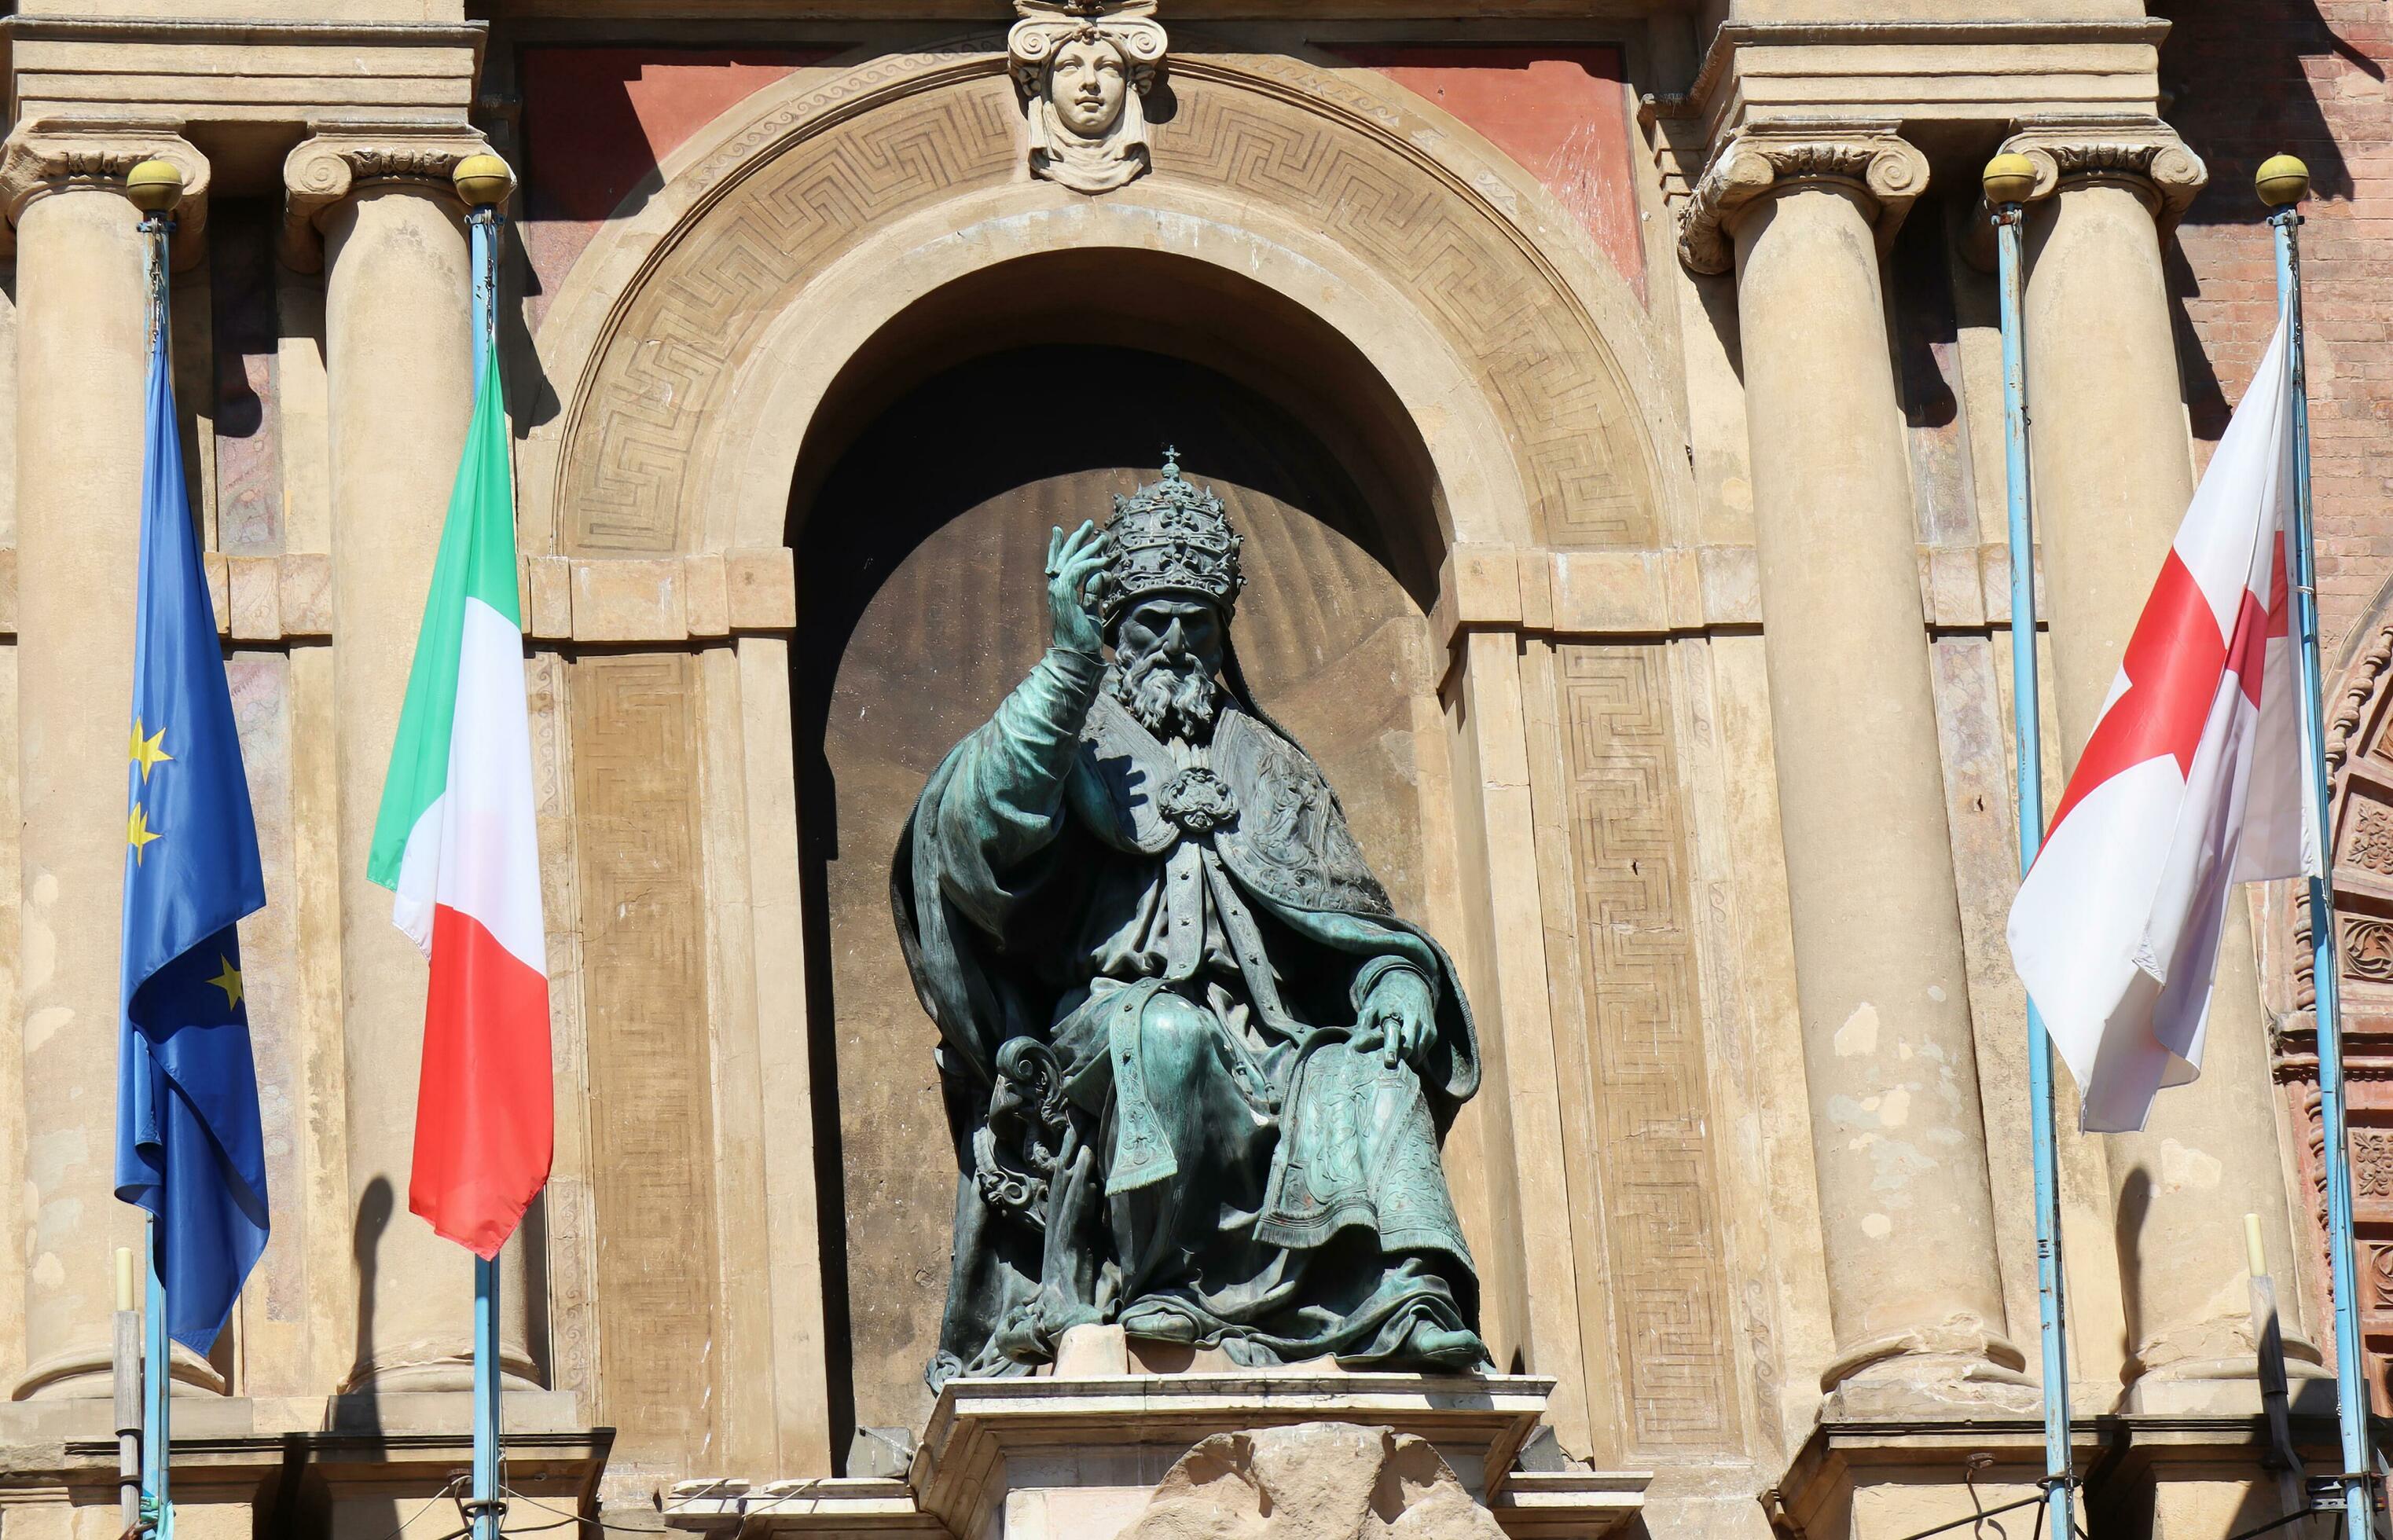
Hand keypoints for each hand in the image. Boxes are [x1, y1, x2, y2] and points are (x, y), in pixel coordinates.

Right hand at [1046, 521, 1108, 656]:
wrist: (1077, 658)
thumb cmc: (1084, 640)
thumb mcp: (1091, 613)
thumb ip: (1093, 594)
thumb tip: (1100, 576)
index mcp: (1061, 594)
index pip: (1059, 565)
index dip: (1060, 547)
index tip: (1061, 531)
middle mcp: (1056, 591)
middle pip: (1064, 558)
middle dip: (1076, 539)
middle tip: (1088, 523)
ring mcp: (1057, 594)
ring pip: (1070, 562)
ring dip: (1087, 548)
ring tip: (1102, 538)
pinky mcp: (1064, 597)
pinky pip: (1076, 573)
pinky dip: (1089, 565)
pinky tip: (1103, 562)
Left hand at [1353, 968, 1436, 1071]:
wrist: (1410, 984)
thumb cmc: (1385, 999)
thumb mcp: (1371, 1006)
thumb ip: (1363, 1025)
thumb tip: (1353, 1045)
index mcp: (1395, 1013)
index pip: (1395, 1033)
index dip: (1392, 1048)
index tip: (1389, 1062)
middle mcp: (1414, 1020)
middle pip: (1409, 1048)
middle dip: (1399, 1061)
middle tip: (1387, 1069)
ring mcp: (1425, 1027)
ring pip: (1418, 1054)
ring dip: (1407, 1061)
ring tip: (1394, 1063)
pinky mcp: (1432, 1034)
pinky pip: (1423, 1053)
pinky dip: (1414, 1057)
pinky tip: (1403, 1056)